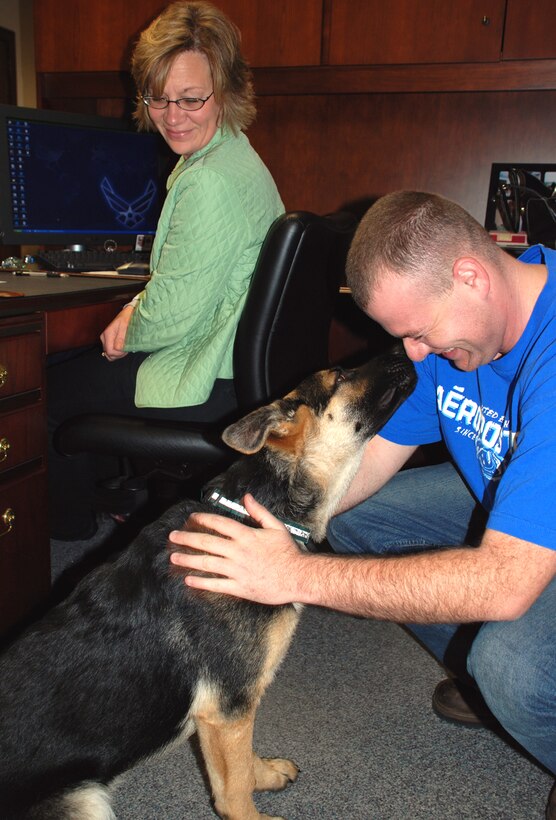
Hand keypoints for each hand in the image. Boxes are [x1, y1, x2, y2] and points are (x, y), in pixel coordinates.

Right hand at [100, 305, 132, 359]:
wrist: (127, 313)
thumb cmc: (127, 318)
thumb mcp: (125, 326)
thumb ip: (121, 338)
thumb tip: (118, 348)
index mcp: (108, 334)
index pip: (110, 351)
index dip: (118, 354)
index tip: (126, 350)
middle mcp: (104, 337)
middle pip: (109, 354)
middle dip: (119, 354)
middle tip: (127, 349)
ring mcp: (105, 339)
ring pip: (109, 354)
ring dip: (118, 354)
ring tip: (126, 347)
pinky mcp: (108, 341)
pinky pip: (111, 351)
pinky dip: (117, 352)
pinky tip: (123, 347)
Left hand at [169, 494, 306, 604]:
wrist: (298, 577)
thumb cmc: (288, 553)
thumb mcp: (276, 527)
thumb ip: (259, 512)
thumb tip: (246, 498)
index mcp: (246, 535)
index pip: (219, 524)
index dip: (203, 519)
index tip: (192, 518)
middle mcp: (238, 552)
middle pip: (207, 542)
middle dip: (187, 538)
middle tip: (173, 537)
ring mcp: (237, 570)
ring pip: (207, 563)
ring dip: (188, 559)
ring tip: (174, 557)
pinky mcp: (240, 587)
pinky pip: (216, 584)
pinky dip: (201, 582)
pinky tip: (189, 580)